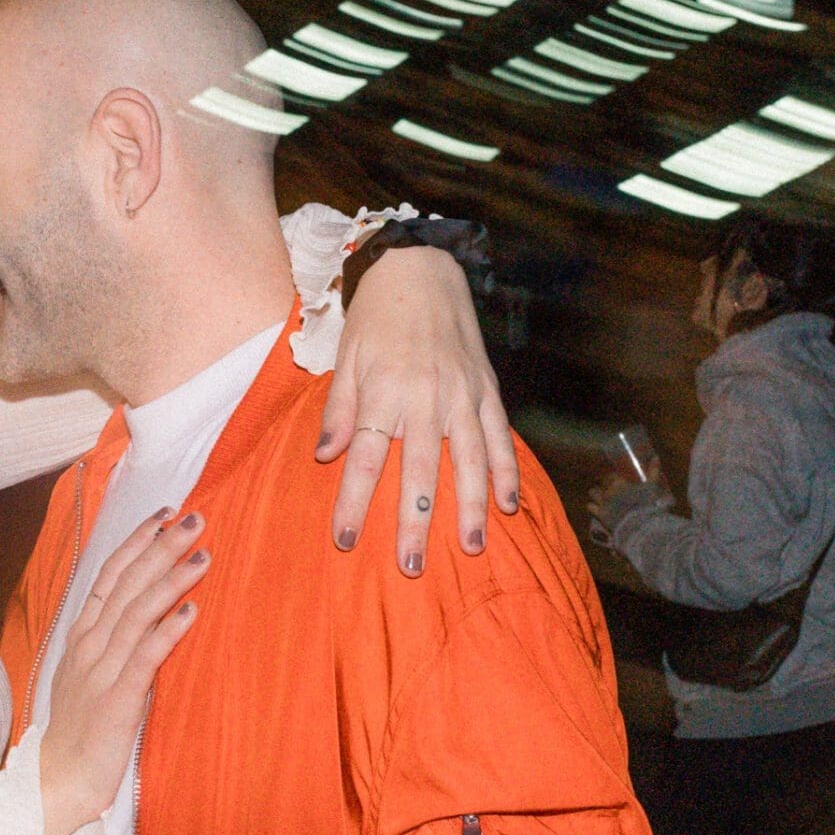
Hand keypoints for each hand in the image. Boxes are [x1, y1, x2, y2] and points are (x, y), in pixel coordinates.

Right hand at [39, 508, 204, 834]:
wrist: (57, 781)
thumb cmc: (80, 730)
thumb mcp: (91, 674)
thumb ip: (113, 641)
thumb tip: (149, 612)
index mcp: (82, 635)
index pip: (110, 575)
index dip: (137, 542)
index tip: (164, 514)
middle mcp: (89, 645)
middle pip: (128, 584)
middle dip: (161, 547)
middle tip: (195, 518)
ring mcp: (101, 671)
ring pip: (138, 612)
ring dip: (171, 580)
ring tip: (202, 554)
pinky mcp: (117, 700)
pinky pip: (144, 657)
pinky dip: (167, 631)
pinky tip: (190, 611)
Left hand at [318, 246, 518, 574]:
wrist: (421, 268)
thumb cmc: (375, 318)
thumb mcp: (346, 359)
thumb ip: (339, 411)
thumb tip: (326, 457)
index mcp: (384, 394)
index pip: (366, 461)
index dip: (353, 503)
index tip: (344, 541)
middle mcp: (427, 399)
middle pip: (421, 472)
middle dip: (416, 522)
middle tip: (412, 566)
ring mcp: (463, 396)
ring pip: (469, 462)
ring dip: (470, 508)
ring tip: (470, 548)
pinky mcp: (488, 390)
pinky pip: (500, 438)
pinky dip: (506, 472)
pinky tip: (508, 506)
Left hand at [585, 474, 668, 543]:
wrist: (640, 525)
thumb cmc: (647, 504)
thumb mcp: (653, 486)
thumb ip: (654, 471)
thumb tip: (655, 457)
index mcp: (619, 483)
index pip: (610, 474)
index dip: (612, 476)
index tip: (615, 478)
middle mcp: (608, 491)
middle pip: (600, 482)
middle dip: (603, 484)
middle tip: (608, 487)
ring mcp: (603, 502)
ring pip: (592, 492)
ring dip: (596, 493)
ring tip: (600, 495)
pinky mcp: (600, 514)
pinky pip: (590, 506)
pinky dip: (592, 505)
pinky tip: (595, 506)